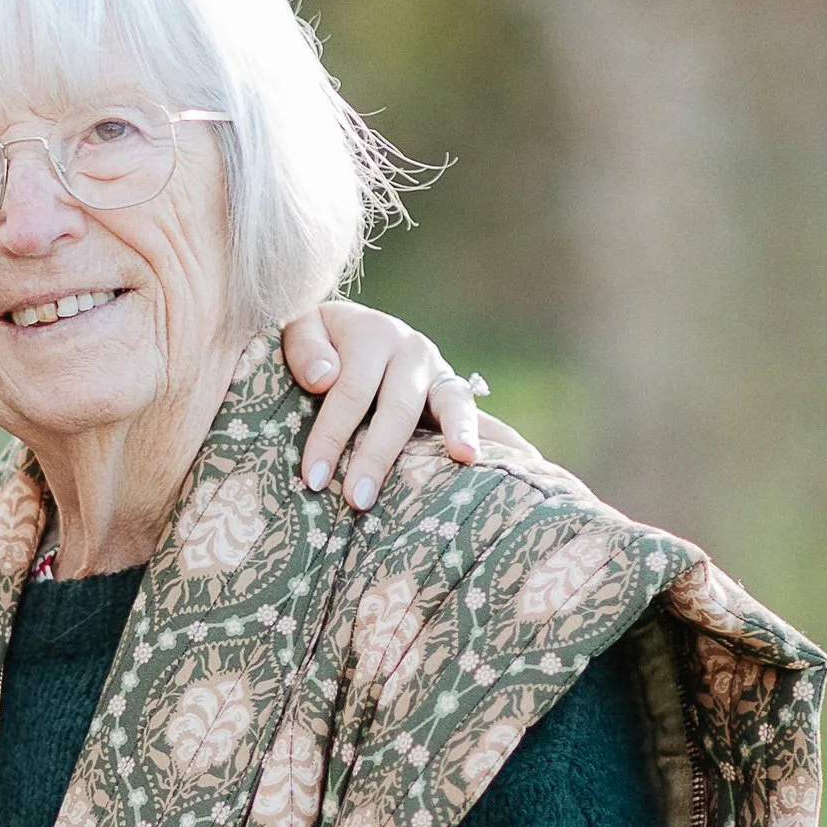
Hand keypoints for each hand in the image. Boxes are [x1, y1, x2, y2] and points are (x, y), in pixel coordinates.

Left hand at [281, 300, 484, 511]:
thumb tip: (325, 378)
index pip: (350, 390)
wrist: (345, 327)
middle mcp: (412, 350)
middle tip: (359, 499)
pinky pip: (482, 416)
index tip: (312, 478)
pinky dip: (505, 437)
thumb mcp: (298, 329)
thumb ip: (304, 349)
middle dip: (378, 454)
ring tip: (466, 460)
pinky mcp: (453, 395)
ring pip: (453, 402)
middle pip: (398, 406)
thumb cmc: (315, 342)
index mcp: (372, 333)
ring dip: (459, 432)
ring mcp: (439, 372)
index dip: (330, 435)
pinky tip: (528, 460)